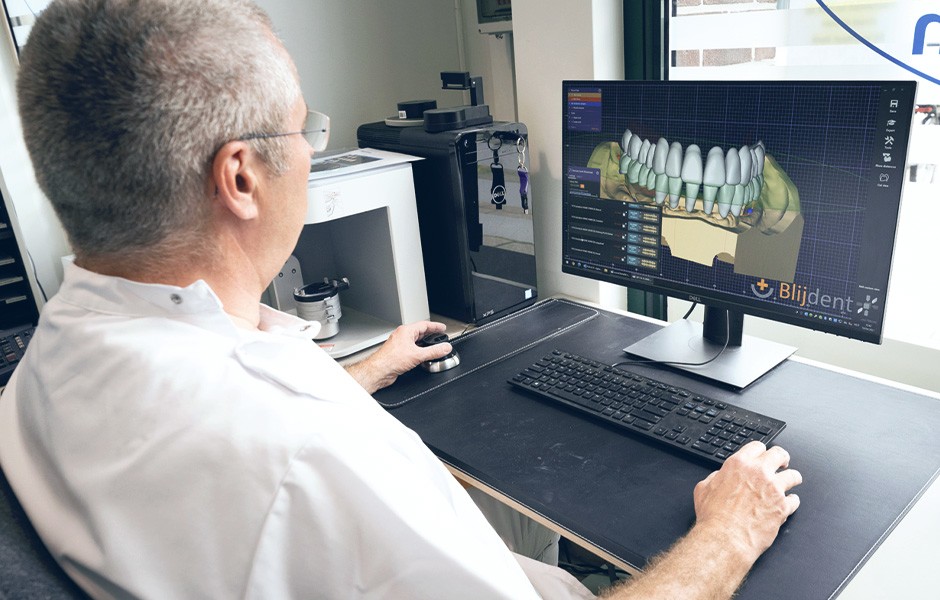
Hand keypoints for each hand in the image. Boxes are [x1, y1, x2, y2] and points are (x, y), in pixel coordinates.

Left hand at [345, 321, 453, 393]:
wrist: (379, 371)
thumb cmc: (391, 359)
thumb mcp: (417, 355)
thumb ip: (434, 351)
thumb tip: (445, 348)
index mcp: (406, 331)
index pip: (424, 324)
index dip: (435, 326)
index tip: (442, 328)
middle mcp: (402, 336)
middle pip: (419, 332)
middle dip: (430, 334)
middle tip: (439, 335)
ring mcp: (399, 345)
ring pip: (415, 341)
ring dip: (424, 343)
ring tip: (433, 346)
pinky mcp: (398, 353)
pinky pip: (411, 349)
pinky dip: (419, 350)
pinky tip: (422, 356)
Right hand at [693, 441, 801, 563]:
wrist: (725, 538)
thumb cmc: (714, 517)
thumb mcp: (703, 489)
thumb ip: (715, 478)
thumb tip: (719, 477)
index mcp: (738, 464)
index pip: (757, 446)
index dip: (760, 451)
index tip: (763, 456)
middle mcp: (758, 473)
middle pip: (779, 454)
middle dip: (782, 459)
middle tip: (782, 464)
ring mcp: (774, 489)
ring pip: (793, 476)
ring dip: (792, 478)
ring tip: (791, 481)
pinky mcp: (783, 507)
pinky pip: (795, 500)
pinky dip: (792, 502)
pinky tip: (788, 504)